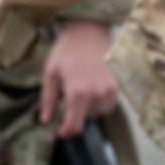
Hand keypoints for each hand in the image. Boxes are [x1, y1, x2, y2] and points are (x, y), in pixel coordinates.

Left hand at [40, 20, 119, 137]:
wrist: (90, 31)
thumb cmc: (66, 50)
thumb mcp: (50, 74)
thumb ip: (48, 99)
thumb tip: (45, 121)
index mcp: (78, 93)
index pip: (75, 126)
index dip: (66, 133)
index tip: (60, 132)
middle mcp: (98, 94)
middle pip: (87, 119)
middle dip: (76, 116)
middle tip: (68, 105)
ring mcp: (112, 89)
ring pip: (100, 112)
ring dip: (90, 110)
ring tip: (81, 96)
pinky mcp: (119, 83)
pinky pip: (110, 102)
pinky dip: (101, 102)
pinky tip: (92, 89)